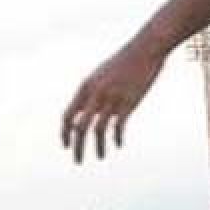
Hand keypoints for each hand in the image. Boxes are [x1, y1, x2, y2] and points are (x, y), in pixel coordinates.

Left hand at [61, 37, 167, 163]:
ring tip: (99, 157)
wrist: (145, 48)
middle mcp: (95, 94)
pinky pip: (118, 127)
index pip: (67, 116)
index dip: (64, 133)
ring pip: (98, 131)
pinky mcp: (129, 102)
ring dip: (97, 147)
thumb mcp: (100, 76)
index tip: (66, 146)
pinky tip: (118, 145)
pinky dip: (116, 138)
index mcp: (85, 88)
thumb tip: (82, 113)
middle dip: (76, 147)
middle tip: (78, 161)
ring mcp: (112, 98)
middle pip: (79, 128)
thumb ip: (89, 95)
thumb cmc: (123, 62)